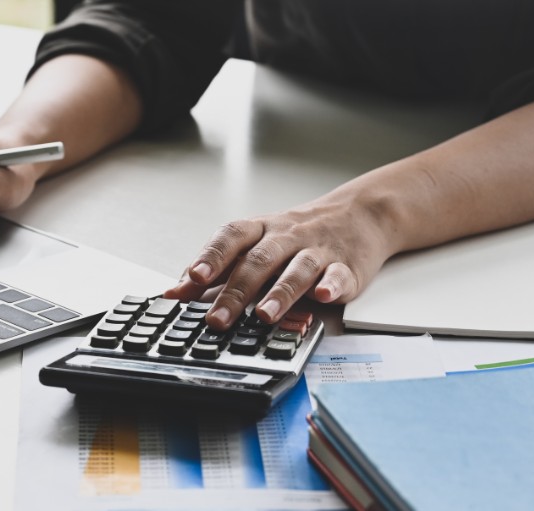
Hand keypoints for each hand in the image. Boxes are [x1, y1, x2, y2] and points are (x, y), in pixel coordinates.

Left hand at [163, 186, 398, 330]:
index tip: (193, 278)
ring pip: (297, 269)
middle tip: (218, 319)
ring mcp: (317, 251)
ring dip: (280, 293)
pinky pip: (339, 274)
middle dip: (237, 291)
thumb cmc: (297, 234)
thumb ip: (218, 268)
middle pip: (259, 260)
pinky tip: (323, 295)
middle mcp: (287, 237)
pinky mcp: (346, 266)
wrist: (358, 215)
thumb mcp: (256, 243)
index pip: (232, 237)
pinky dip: (332, 284)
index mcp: (261, 229)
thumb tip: (175, 292)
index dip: (212, 256)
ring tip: (264, 316)